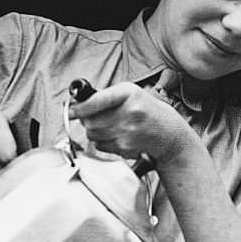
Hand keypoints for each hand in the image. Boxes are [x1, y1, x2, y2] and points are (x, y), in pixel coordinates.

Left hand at [68, 82, 191, 163]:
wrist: (169, 134)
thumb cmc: (148, 111)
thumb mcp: (131, 94)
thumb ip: (106, 96)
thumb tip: (76, 104)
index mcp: (129, 93)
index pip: (96, 100)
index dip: (79, 107)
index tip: (71, 109)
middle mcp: (130, 112)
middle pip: (90, 121)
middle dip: (86, 120)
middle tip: (93, 117)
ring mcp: (128, 132)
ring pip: (93, 134)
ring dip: (94, 131)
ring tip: (108, 126)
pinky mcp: (126, 147)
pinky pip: (101, 145)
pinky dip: (103, 141)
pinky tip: (117, 136)